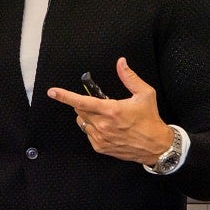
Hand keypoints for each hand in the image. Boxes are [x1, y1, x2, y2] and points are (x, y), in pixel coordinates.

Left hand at [47, 57, 173, 164]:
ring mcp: (100, 138)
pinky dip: (92, 127)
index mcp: (111, 110)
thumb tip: (120, 62)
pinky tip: (106, 127)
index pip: (82, 101)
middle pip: (79, 110)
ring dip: (87, 115)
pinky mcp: (101, 147)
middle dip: (82, 102)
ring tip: (104, 115)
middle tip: (99, 102)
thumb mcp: (145, 94)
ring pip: (82, 121)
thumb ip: (129, 77)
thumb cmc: (150, 119)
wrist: (157, 146)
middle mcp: (103, 125)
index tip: (52, 92)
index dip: (65, 96)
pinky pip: (88, 133)